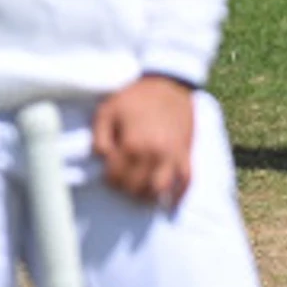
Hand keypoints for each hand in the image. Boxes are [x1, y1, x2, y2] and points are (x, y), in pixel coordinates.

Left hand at [93, 74, 198, 208]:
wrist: (169, 82)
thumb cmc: (135, 96)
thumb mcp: (108, 109)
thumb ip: (99, 136)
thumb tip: (101, 158)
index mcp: (132, 143)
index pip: (116, 177)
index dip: (109, 179)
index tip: (108, 173)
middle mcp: (153, 153)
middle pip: (136, 187)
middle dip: (126, 189)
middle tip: (122, 182)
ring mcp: (172, 155)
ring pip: (159, 189)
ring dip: (147, 195)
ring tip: (140, 192)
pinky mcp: (186, 153)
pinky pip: (186, 180)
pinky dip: (178, 195)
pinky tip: (170, 204)